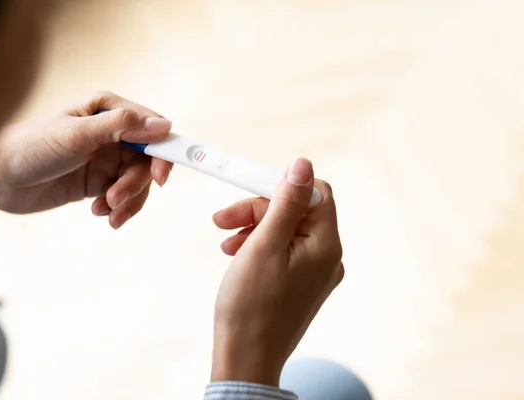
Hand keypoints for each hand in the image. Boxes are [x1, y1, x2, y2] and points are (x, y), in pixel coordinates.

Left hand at [0, 91, 173, 228]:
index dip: (163, 152)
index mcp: (108, 110)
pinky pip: (122, 197)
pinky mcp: (98, 182)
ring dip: (127, 201)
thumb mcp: (78, 134)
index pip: (152, 128)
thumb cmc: (32, 146)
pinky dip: (116, 209)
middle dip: (135, 184)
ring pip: (136, 182)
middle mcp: (112, 133)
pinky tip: (98, 213)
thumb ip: (122, 127)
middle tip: (115, 199)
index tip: (161, 177)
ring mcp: (106, 159)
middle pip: (147, 161)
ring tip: (106, 212)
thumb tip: (164, 125)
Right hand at [210, 158, 343, 385]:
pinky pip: (282, 250)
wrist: (246, 358)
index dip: (281, 186)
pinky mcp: (300, 283)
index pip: (314, 193)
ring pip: (285, 229)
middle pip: (296, 210)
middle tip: (222, 219)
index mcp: (325, 246)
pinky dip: (257, 245)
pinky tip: (234, 253)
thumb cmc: (251, 307)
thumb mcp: (264, 245)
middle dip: (257, 209)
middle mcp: (327, 257)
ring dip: (252, 226)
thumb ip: (285, 203)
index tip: (249, 190)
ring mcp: (314, 272)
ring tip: (224, 240)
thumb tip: (303, 164)